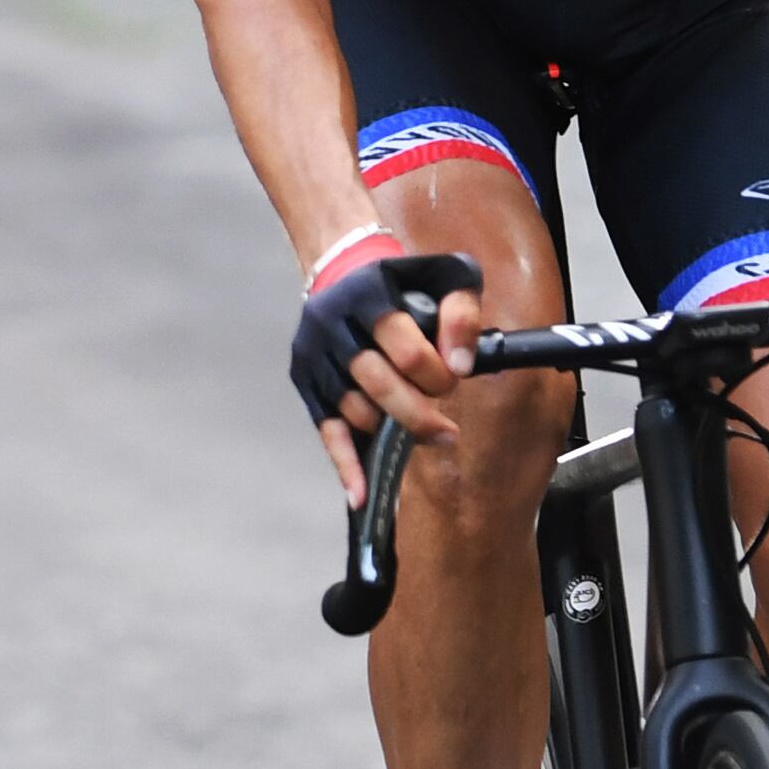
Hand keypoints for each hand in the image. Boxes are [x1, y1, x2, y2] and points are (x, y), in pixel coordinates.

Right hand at [289, 233, 481, 498]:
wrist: (343, 273)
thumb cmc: (404, 281)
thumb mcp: (445, 276)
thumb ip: (462, 313)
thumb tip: (461, 365)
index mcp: (367, 294)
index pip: (404, 348)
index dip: (437, 373)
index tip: (454, 379)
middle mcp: (332, 325)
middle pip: (377, 384)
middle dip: (417, 411)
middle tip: (445, 428)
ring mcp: (314, 356)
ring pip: (354, 410)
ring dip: (390, 429)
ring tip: (420, 429)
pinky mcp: (305, 382)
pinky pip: (326, 431)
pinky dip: (344, 465)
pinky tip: (361, 495)